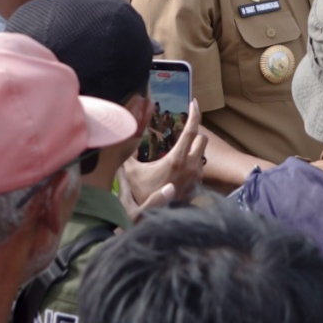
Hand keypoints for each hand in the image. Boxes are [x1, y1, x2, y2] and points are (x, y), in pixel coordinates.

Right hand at [119, 101, 208, 216]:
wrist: (154, 220)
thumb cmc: (143, 195)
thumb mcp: (131, 173)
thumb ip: (127, 155)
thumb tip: (120, 138)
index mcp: (178, 158)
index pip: (192, 130)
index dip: (195, 113)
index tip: (194, 102)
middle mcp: (192, 165)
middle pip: (203, 139)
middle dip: (195, 133)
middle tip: (183, 132)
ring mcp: (197, 177)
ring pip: (202, 154)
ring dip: (193, 150)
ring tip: (179, 151)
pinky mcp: (197, 187)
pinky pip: (199, 169)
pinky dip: (192, 164)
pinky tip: (179, 169)